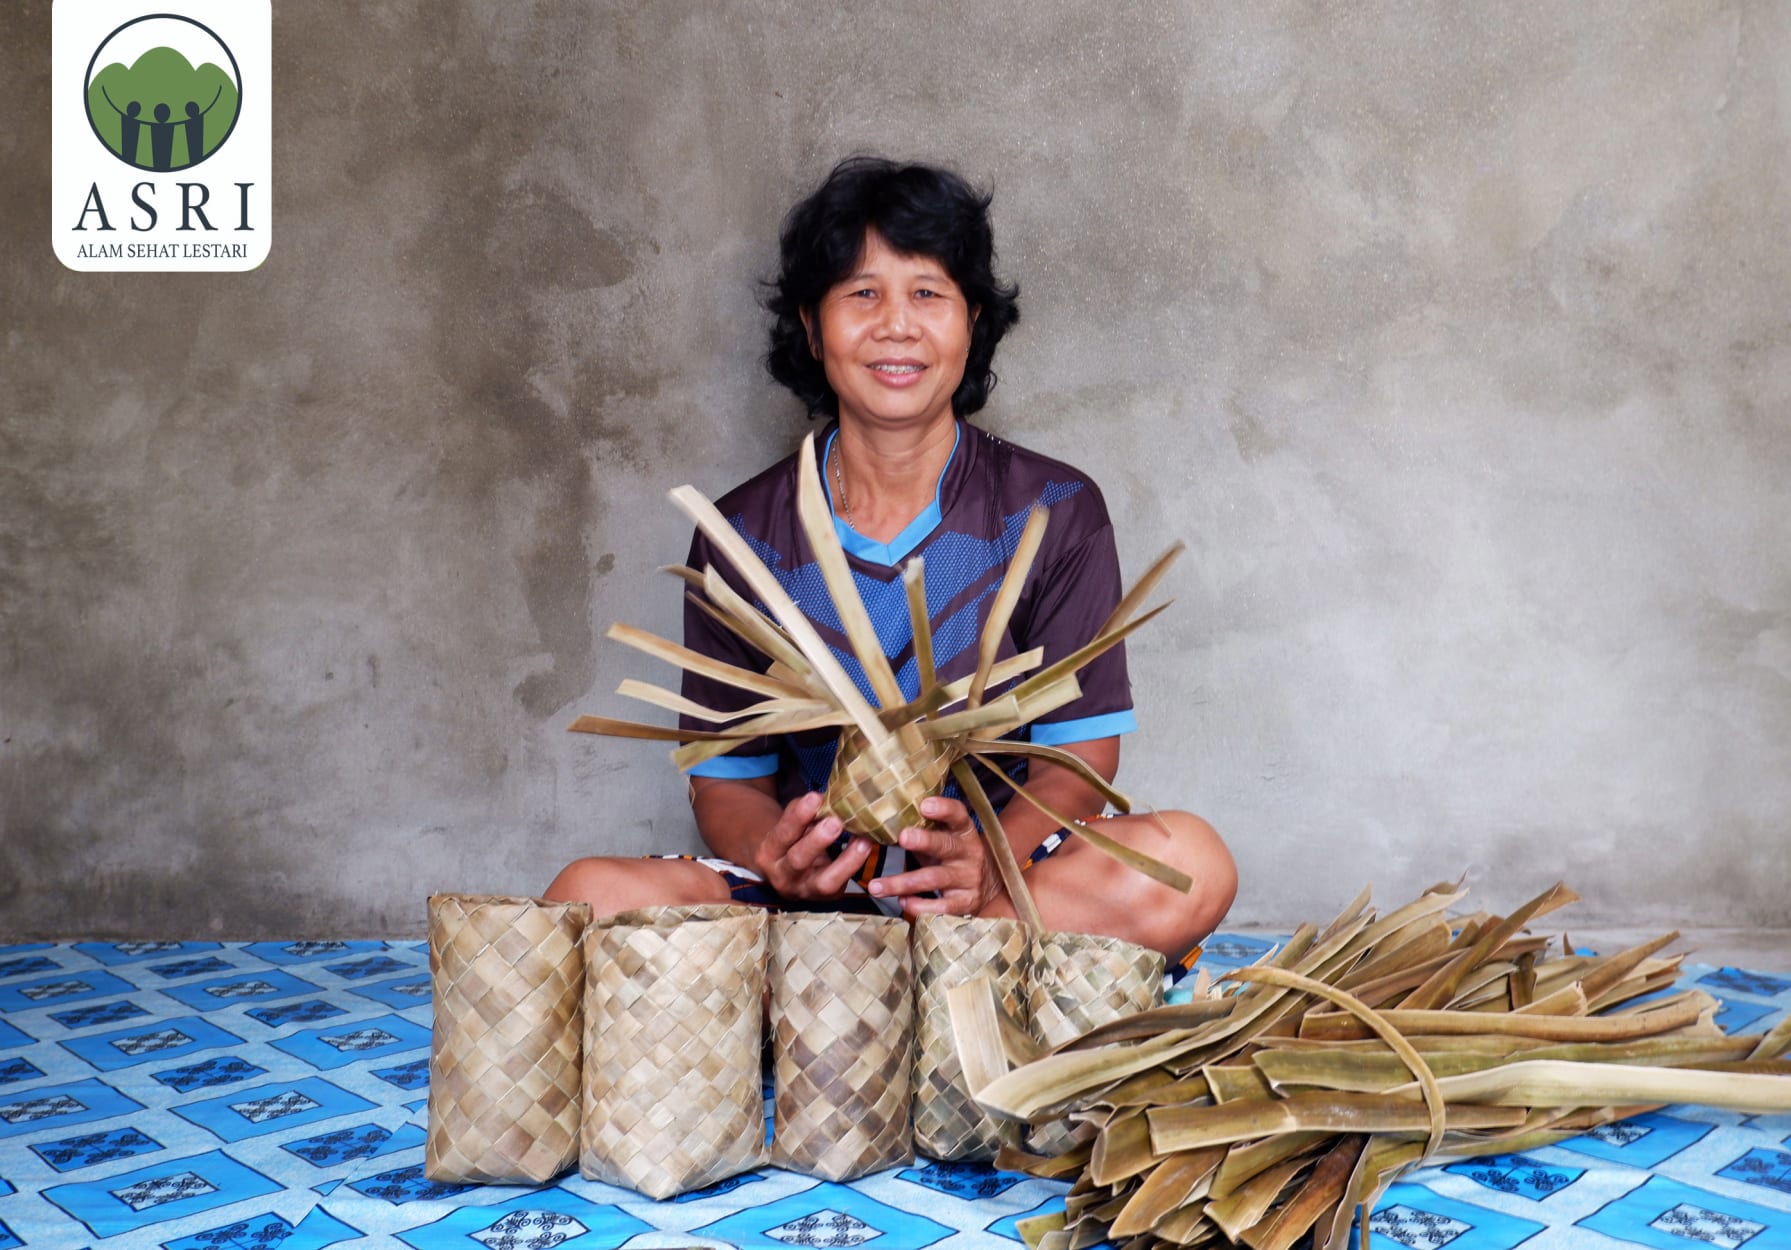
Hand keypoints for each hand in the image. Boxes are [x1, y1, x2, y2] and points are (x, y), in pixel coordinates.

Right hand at [751, 791, 874, 900]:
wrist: (785, 873)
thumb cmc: (791, 840)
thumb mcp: (790, 824)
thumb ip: (804, 811)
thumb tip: (827, 797)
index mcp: (769, 853)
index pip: (782, 834)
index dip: (798, 817)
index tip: (815, 798)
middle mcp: (783, 876)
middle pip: (798, 860)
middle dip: (818, 841)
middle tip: (836, 822)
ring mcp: (805, 890)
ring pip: (825, 882)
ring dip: (846, 861)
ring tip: (863, 841)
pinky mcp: (825, 898)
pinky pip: (842, 884)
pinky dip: (855, 865)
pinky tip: (866, 847)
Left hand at [868, 796, 999, 917]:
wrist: (990, 883)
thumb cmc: (952, 855)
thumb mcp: (943, 838)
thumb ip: (919, 829)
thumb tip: (875, 826)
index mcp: (962, 831)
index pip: (958, 815)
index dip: (943, 809)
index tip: (925, 805)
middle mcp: (968, 852)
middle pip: (946, 845)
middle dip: (924, 841)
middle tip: (903, 837)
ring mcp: (968, 879)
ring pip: (933, 879)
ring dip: (902, 882)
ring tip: (876, 886)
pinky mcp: (965, 903)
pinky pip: (940, 907)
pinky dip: (918, 906)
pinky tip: (902, 901)